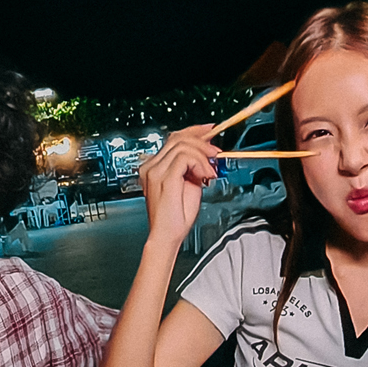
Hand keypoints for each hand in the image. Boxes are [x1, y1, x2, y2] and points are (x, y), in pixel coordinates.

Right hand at [139, 125, 220, 246]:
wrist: (166, 236)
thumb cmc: (176, 216)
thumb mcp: (189, 184)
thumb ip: (192, 166)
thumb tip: (205, 152)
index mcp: (154, 166)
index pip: (173, 138)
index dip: (193, 131)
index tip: (209, 130)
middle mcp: (151, 166)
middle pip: (178, 138)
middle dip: (202, 142)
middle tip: (215, 154)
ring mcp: (155, 171)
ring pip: (183, 145)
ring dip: (202, 156)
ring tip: (209, 172)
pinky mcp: (164, 178)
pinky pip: (185, 157)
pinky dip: (199, 163)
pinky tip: (204, 176)